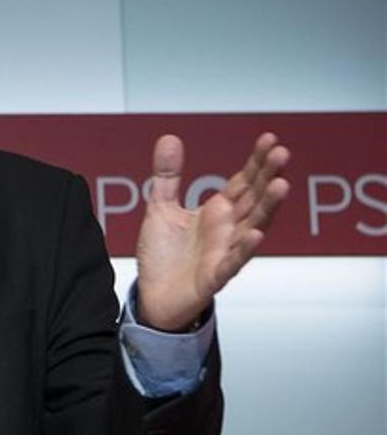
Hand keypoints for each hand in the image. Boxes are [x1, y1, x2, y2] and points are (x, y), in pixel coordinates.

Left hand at [136, 133, 289, 330]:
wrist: (152, 296)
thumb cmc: (163, 255)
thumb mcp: (161, 208)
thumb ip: (167, 176)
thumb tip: (169, 138)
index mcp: (217, 212)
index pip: (244, 182)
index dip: (256, 162)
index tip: (269, 139)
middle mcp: (227, 230)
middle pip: (253, 199)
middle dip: (267, 177)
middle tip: (282, 153)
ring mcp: (224, 252)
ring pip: (252, 227)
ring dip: (267, 208)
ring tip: (282, 185)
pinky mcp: (214, 277)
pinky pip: (233, 262)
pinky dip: (244, 249)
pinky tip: (256, 234)